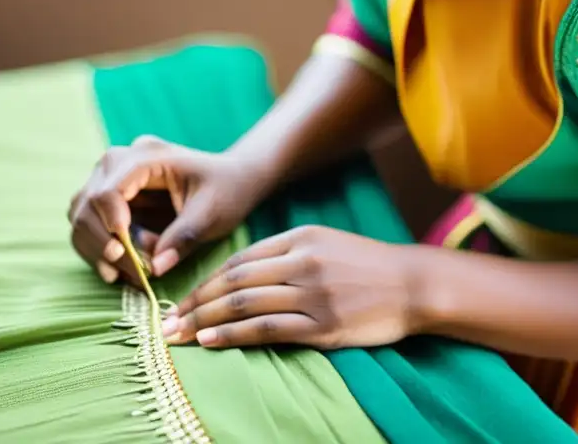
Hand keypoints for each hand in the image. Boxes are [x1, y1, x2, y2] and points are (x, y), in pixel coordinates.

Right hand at [68, 135, 272, 284]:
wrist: (233, 180)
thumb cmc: (227, 190)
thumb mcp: (213, 213)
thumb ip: (183, 237)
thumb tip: (155, 268)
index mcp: (148, 156)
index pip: (110, 187)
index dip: (111, 221)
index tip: (124, 252)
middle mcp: (121, 162)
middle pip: (88, 203)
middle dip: (104, 243)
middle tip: (133, 273)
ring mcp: (111, 179)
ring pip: (80, 215)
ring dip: (96, 249)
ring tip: (124, 276)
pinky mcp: (110, 200)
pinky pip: (88, 225)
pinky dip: (96, 250)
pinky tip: (117, 272)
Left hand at [162, 225, 421, 349]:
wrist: (413, 284)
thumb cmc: (368, 265)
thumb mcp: (327, 243)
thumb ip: (289, 252)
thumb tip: (243, 272)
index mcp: (301, 238)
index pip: (239, 260)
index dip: (204, 281)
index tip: (180, 298)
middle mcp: (302, 262)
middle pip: (233, 283)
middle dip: (193, 302)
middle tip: (164, 320)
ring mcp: (313, 294)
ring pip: (244, 306)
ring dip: (203, 320)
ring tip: (177, 335)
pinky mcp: (323, 325)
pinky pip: (267, 330)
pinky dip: (233, 335)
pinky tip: (210, 340)